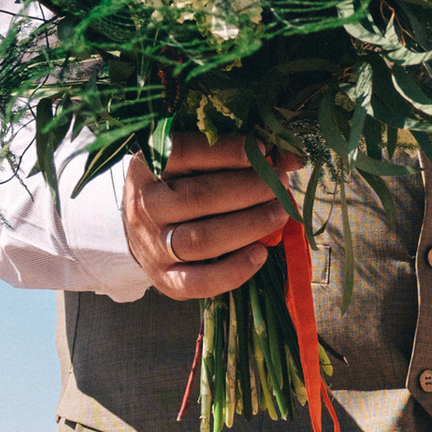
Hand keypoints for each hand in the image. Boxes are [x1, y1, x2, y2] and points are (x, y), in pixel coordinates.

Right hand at [124, 134, 299, 301]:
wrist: (142, 232)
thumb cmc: (177, 188)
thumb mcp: (192, 164)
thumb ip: (233, 154)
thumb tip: (290, 156)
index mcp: (145, 168)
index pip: (184, 153)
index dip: (226, 151)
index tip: (263, 150)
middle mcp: (143, 207)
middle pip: (199, 197)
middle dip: (249, 189)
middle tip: (280, 183)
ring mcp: (152, 246)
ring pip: (203, 239)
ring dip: (249, 226)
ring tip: (280, 213)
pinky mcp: (165, 279)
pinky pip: (200, 281)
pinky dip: (234, 270)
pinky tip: (260, 253)